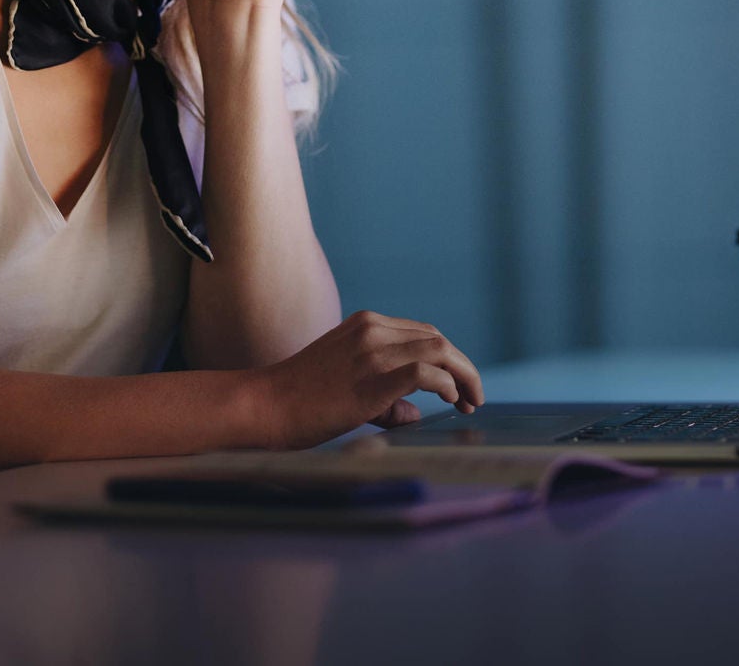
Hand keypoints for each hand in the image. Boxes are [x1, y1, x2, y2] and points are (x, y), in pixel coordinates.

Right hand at [252, 310, 485, 449]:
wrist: (265, 405)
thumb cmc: (299, 401)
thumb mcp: (344, 382)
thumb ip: (383, 396)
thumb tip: (416, 413)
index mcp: (365, 325)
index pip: (422, 333)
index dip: (448, 359)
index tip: (458, 388)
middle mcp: (372, 330)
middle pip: (437, 338)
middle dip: (463, 367)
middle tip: (473, 398)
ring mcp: (372, 351)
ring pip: (439, 350)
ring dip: (464, 376)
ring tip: (470, 403)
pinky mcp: (372, 378)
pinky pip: (425, 373)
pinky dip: (445, 385)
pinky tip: (449, 401)